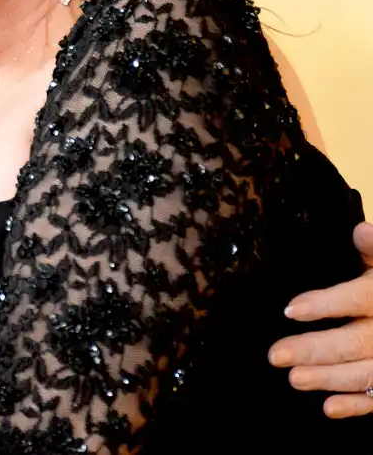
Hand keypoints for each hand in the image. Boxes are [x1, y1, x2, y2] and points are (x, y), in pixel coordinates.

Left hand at [269, 222, 372, 417]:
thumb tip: (359, 230)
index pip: (357, 299)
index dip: (325, 305)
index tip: (290, 310)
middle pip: (354, 343)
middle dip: (315, 351)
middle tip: (275, 355)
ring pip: (364, 373)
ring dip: (328, 379)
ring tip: (293, 379)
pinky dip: (357, 406)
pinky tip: (328, 409)